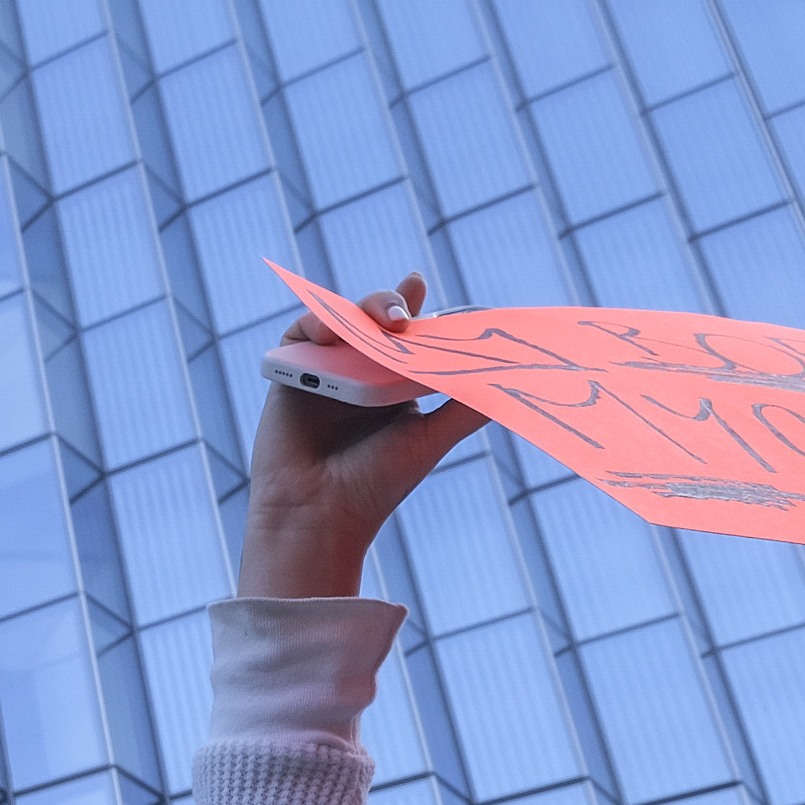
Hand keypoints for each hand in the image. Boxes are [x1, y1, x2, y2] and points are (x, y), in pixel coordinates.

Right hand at [241, 271, 492, 599]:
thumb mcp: (431, 439)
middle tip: (406, 316)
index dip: (418, 309)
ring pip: (341, 320)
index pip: (409, 336)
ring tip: (383, 321)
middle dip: (390, 306)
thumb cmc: (375, 485)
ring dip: (360, 310)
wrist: (319, 515)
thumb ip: (467, 405)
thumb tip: (513, 373)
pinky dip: (316, 325)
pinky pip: (301, 335)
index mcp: (393, 385)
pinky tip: (332, 331)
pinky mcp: (291, 374)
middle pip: (375, 321)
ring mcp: (325, 371)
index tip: (427, 288)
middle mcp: (359, 373)